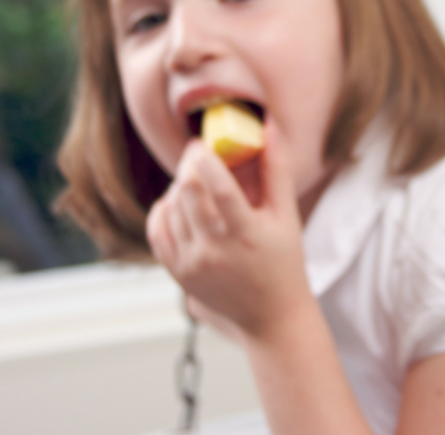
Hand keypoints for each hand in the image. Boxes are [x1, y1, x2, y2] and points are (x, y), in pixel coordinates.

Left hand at [146, 130, 312, 341]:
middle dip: (188, 167)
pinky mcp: (178, 274)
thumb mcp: (287, 216)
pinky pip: (157, 232)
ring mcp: (193, 265)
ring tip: (192, 179)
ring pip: (171, 210)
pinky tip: (175, 201)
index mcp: (248, 235)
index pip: (221, 191)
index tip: (201, 143)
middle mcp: (216, 252)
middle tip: (195, 153)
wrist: (270, 315)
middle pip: (189, 196)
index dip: (207, 161)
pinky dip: (161, 211)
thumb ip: (276, 172)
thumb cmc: (283, 261)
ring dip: (177, 187)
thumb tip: (269, 129)